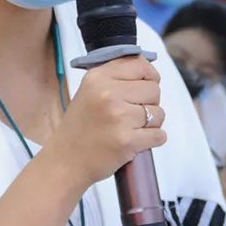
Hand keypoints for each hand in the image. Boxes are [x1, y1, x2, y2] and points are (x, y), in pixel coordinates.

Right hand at [45, 56, 165, 188]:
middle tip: (132, 113)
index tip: (145, 86)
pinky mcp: (127, 141)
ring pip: (159, 113)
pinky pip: (159, 135)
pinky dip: (153, 139)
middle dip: (149, 102)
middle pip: (154, 89)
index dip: (149, 76)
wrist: (66, 161)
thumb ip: (115, 77)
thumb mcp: (89, 91)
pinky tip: (136, 140)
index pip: (140, 65)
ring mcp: (118, 117)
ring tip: (132, 128)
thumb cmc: (80, 127)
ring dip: (152, 123)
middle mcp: (108, 93)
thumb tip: (148, 70)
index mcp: (98, 77)